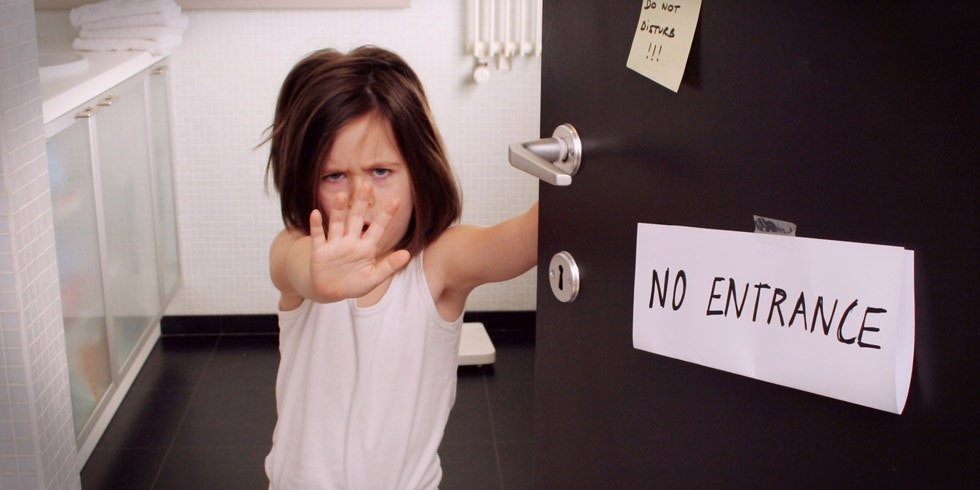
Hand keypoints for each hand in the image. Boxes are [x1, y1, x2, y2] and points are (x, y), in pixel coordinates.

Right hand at [308, 182, 410, 300]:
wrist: (331, 292)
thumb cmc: (354, 284)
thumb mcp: (373, 278)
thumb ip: (389, 266)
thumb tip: (407, 254)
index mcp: (366, 247)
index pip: (378, 228)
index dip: (386, 215)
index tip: (396, 201)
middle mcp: (351, 241)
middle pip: (356, 218)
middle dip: (361, 203)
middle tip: (367, 185)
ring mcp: (335, 244)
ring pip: (337, 223)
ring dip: (338, 210)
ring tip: (341, 195)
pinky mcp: (320, 251)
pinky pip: (318, 236)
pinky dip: (316, 225)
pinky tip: (315, 213)